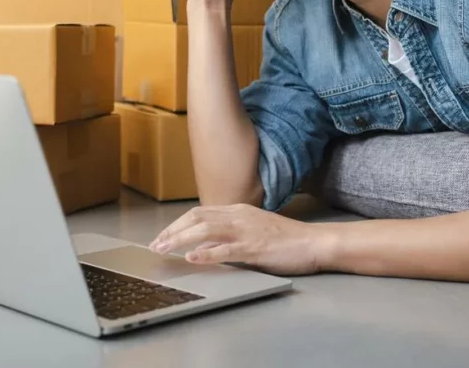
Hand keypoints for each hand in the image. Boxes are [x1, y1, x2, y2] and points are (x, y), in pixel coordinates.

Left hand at [148, 204, 326, 275]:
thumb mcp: (254, 229)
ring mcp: (246, 231)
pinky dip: (207, 253)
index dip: (177, 224)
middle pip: (197, 217)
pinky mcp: (255, 248)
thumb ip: (230, 234)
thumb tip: (204, 244)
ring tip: (164, 249)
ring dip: (181, 240)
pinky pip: (226, 250)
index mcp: (238, 210)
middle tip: (155, 245)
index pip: (199, 212)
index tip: (162, 236)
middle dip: (172, 230)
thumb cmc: (286, 239)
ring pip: (206, 230)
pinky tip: (193, 258)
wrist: (313, 243)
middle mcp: (238, 216)